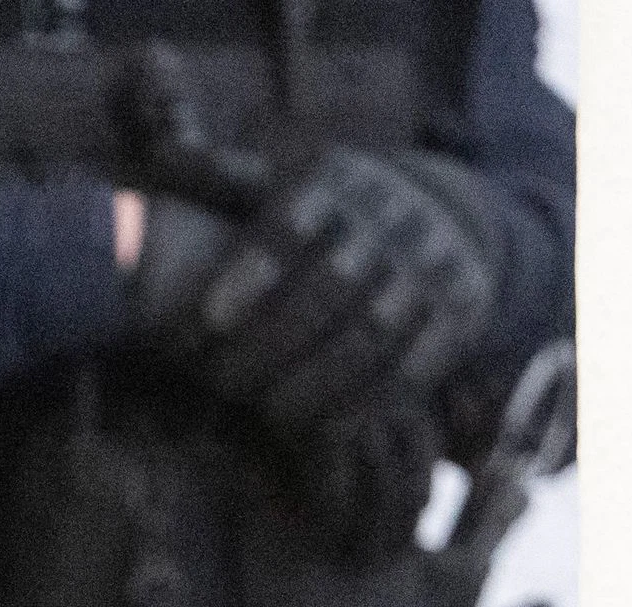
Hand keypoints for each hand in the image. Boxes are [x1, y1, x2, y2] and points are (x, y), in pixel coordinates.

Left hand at [187, 150, 506, 435]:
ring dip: (318, 382)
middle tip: (228, 386)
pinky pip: (417, 362)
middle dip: (273, 344)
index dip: (248, 274)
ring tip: (274, 414)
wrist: (440, 214)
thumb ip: (229, 180)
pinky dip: (370, 400)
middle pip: (329, 286)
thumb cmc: (328, 213)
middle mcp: (391, 215)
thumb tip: (168, 153)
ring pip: (372, 331)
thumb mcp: (287, 182)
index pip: (289, 226)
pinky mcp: (463, 306)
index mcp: (338, 182)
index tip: (208, 322)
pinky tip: (328, 426)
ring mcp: (433, 261)